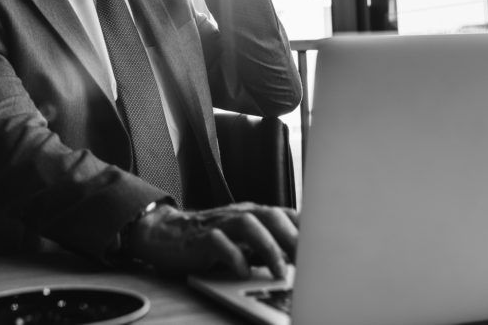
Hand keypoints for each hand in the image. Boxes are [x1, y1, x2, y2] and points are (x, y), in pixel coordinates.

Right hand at [124, 202, 297, 277]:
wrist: (165, 235)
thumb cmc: (209, 241)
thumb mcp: (242, 242)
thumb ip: (266, 247)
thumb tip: (297, 265)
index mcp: (252, 213)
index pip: (285, 214)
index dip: (305, 229)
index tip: (323, 248)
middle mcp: (238, 214)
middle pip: (271, 215)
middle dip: (292, 238)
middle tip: (308, 262)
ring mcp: (219, 223)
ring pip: (249, 225)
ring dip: (268, 248)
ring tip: (279, 272)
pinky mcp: (200, 237)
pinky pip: (219, 242)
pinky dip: (234, 257)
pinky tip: (242, 272)